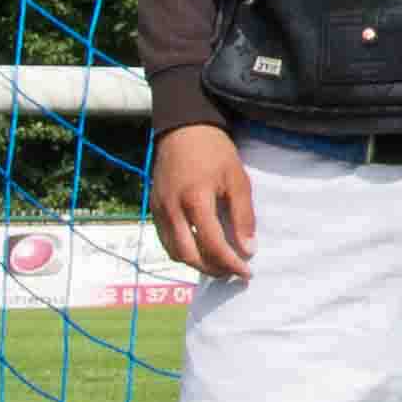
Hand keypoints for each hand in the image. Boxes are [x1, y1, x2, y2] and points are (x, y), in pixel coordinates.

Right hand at [148, 122, 255, 281]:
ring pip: (174, 252)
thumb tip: (248, 250)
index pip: (213, 245)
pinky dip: (183, 252)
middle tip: (233, 273)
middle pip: (189, 256)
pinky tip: (200, 250)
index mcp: (195, 200)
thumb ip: (243, 216)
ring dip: (197, 264)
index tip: (247, 273)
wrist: (183, 128)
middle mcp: (172, 209)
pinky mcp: (154, 208)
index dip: (231, 263)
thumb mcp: (237, 179)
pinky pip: (166, 240)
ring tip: (219, 265)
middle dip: (213, 270)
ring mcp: (159, 210)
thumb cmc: (214, 151)